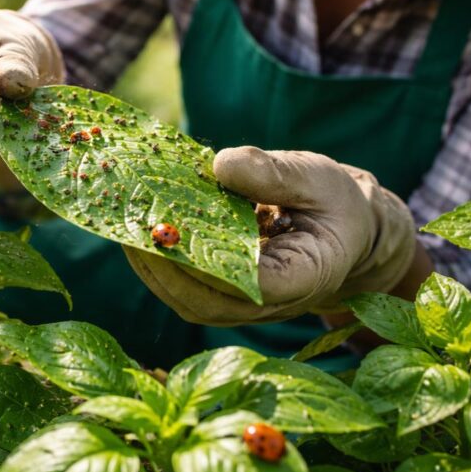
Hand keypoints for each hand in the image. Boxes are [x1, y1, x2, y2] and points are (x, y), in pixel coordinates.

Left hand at [124, 147, 416, 325]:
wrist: (345, 228)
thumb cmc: (333, 201)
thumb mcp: (316, 177)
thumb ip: (274, 173)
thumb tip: (221, 164)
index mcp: (307, 275)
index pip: (255, 285)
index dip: (211, 265)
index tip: (176, 234)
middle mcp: (274, 304)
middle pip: (209, 304)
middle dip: (165, 269)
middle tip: (132, 228)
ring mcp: (246, 307)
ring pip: (190, 302)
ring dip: (153, 269)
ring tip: (125, 227)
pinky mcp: (224, 297)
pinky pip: (186, 290)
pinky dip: (158, 265)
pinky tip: (138, 232)